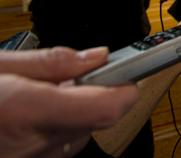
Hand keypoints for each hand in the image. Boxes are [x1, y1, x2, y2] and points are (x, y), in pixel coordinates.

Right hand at [0, 47, 138, 157]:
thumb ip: (51, 62)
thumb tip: (96, 57)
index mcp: (26, 111)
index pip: (104, 108)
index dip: (125, 88)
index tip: (133, 69)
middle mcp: (33, 144)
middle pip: (95, 118)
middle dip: (94, 92)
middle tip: (76, 74)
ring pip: (80, 131)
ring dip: (74, 109)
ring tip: (43, 93)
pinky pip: (61, 143)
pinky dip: (57, 124)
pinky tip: (35, 113)